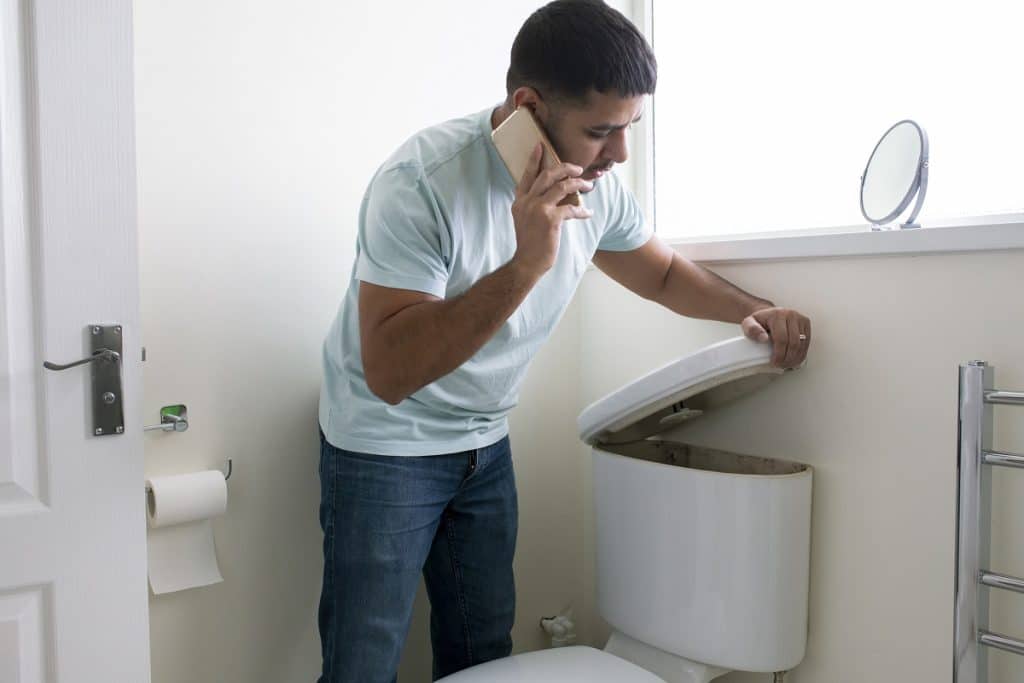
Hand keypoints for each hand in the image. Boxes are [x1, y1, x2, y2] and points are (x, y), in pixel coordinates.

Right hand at [509, 143, 593, 278]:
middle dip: (565, 168)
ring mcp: (538, 209)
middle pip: (548, 175)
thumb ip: (532, 205)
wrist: (526, 263)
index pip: (527, 175)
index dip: (534, 160)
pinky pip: (571, 208)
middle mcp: (527, 202)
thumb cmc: (529, 244)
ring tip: (587, 186)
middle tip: (578, 168)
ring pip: (562, 187)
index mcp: (520, 201)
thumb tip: (552, 194)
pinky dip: (582, 210)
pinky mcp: (550, 220)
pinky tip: (588, 213)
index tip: (541, 146)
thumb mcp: (524, 220)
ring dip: (578, 184)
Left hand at [741, 307, 810, 367]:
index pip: (781, 339)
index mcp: (777, 314)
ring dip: (795, 358)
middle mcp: (791, 315)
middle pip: (794, 343)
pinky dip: (801, 353)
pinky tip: (795, 359)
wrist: (768, 314)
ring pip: (802, 344)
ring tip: (787, 364)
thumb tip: (763, 338)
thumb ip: (752, 330)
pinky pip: (807, 342)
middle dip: (788, 358)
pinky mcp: (806, 323)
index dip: (779, 354)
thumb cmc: (760, 321)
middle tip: (781, 365)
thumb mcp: (748, 323)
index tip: (774, 362)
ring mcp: (800, 318)